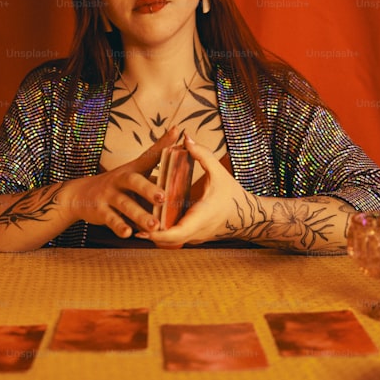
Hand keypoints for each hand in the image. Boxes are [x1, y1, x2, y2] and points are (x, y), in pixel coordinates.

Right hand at [64, 127, 177, 238]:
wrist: (79, 195)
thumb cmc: (116, 184)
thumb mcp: (133, 171)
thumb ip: (154, 163)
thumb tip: (179, 146)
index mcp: (132, 170)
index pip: (149, 154)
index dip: (163, 143)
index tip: (178, 131)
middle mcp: (120, 180)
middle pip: (134, 181)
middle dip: (149, 189)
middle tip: (163, 197)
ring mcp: (109, 195)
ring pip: (125, 204)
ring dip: (139, 215)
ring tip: (154, 225)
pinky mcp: (100, 211)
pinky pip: (110, 219)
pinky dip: (119, 227)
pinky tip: (128, 234)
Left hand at [136, 134, 248, 248]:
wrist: (247, 216)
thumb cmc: (233, 194)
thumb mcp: (219, 172)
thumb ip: (203, 155)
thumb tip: (185, 138)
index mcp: (201, 216)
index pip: (177, 233)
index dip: (158, 234)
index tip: (142, 229)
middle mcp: (197, 231)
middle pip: (168, 241)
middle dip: (150, 234)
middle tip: (132, 225)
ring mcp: (196, 237)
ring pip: (171, 242)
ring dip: (155, 234)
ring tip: (137, 222)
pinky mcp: (195, 238)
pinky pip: (176, 238)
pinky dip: (164, 233)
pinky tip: (152, 222)